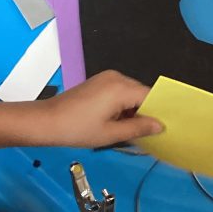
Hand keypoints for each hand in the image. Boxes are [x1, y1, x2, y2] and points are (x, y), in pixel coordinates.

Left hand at [38, 71, 161, 147]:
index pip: (151, 96)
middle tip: (149, 134)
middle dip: (145, 112)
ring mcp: (106, 78)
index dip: (159, 112)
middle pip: (141, 93)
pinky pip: (119, 92)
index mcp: (121, 87)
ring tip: (131, 131)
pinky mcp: (99, 82)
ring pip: (131, 94)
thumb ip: (139, 128)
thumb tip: (160, 125)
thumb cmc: (77, 129)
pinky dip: (122, 106)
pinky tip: (118, 122)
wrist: (46, 121)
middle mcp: (116, 77)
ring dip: (133, 110)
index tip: (166, 128)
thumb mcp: (111, 134)